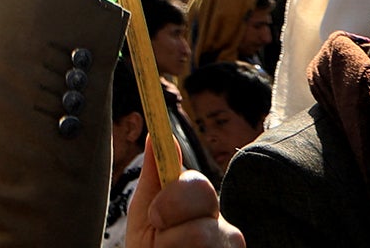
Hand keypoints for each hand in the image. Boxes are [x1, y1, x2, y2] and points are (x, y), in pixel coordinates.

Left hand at [124, 150, 241, 247]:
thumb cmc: (149, 246)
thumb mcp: (145, 213)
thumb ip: (154, 177)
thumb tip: (156, 134)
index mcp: (202, 205)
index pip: (200, 187)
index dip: (173, 201)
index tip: (154, 216)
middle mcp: (224, 230)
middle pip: (205, 227)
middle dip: (172, 239)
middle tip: (159, 243)